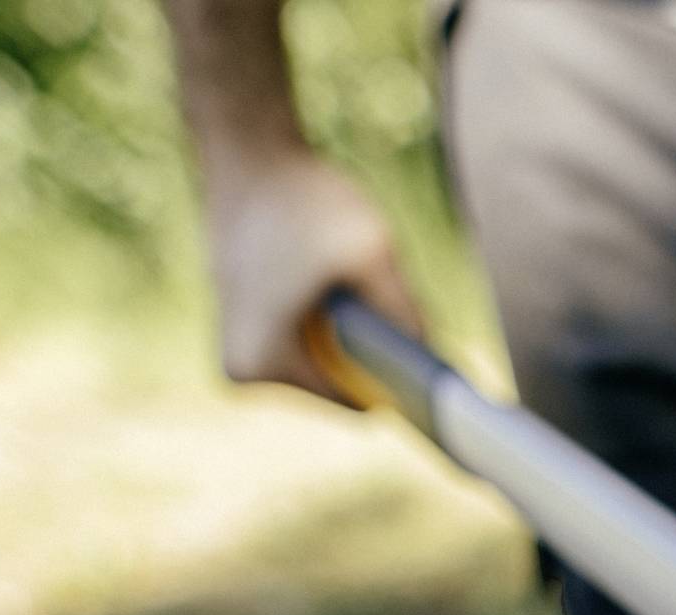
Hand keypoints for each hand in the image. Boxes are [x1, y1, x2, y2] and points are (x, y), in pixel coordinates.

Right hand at [200, 151, 424, 402]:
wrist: (247, 150)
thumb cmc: (304, 199)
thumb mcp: (371, 253)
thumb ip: (405, 313)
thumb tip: (434, 363)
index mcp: (262, 365)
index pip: (354, 403)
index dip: (399, 386)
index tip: (435, 376)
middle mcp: (243, 370)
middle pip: (339, 384)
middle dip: (373, 355)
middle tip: (393, 308)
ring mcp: (240, 348)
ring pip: (328, 361)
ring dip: (354, 335)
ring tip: (357, 286)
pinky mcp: (247, 326)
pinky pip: (310, 342)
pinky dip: (334, 322)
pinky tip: (345, 286)